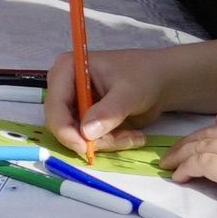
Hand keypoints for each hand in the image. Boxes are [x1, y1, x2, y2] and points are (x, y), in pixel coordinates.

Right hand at [52, 47, 178, 152]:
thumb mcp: (129, 92)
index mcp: (67, 69)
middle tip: (121, 140)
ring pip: (78, 136)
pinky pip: (90, 140)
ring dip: (107, 142)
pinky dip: (111, 142)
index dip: (65, 130)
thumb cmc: (144, 75)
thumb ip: (108, 111)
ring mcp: (75, 104)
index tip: (85, 147)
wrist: (161, 80)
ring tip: (134, 136)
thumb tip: (86, 132)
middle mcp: (65, 87)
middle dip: (92, 138)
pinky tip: (132, 135)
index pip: (55, 106)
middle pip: (63, 124)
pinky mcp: (86, 119)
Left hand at [162, 112, 216, 217]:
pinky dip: (185, 169)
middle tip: (173, 154)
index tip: (198, 141)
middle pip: (208, 132)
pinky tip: (179, 177)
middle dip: (187, 143)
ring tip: (169, 166)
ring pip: (199, 145)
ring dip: (180, 156)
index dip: (209, 130)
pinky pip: (200, 164)